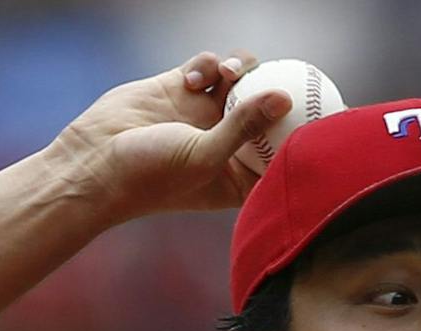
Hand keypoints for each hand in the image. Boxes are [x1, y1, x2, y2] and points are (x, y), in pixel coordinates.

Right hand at [52, 50, 291, 223]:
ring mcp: (202, 114)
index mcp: (238, 175)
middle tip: (296, 71)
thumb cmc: (151, 177)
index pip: (282, 153)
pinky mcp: (179, 89)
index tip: (325, 112)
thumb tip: (286, 97)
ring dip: (241, 69)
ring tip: (229, 73)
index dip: (304, 133)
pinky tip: (197, 75)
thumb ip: (244, 127)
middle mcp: (225, 143)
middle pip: (268, 110)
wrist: (94, 163)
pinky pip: (207, 65)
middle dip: (279, 90)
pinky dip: (207, 63)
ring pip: (240, 80)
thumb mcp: (204, 157)